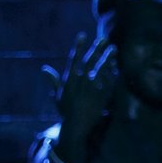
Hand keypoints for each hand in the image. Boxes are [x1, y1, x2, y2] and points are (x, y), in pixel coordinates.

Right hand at [45, 32, 116, 158]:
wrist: (76, 128)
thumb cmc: (66, 112)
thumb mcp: (58, 96)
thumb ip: (53, 81)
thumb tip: (44, 69)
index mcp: (69, 81)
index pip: (73, 60)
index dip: (78, 46)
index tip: (82, 34)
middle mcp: (80, 84)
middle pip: (89, 62)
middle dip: (96, 49)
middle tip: (103, 38)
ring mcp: (92, 91)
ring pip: (101, 71)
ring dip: (108, 58)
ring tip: (114, 48)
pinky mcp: (102, 97)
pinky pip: (109, 82)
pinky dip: (113, 73)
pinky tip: (117, 65)